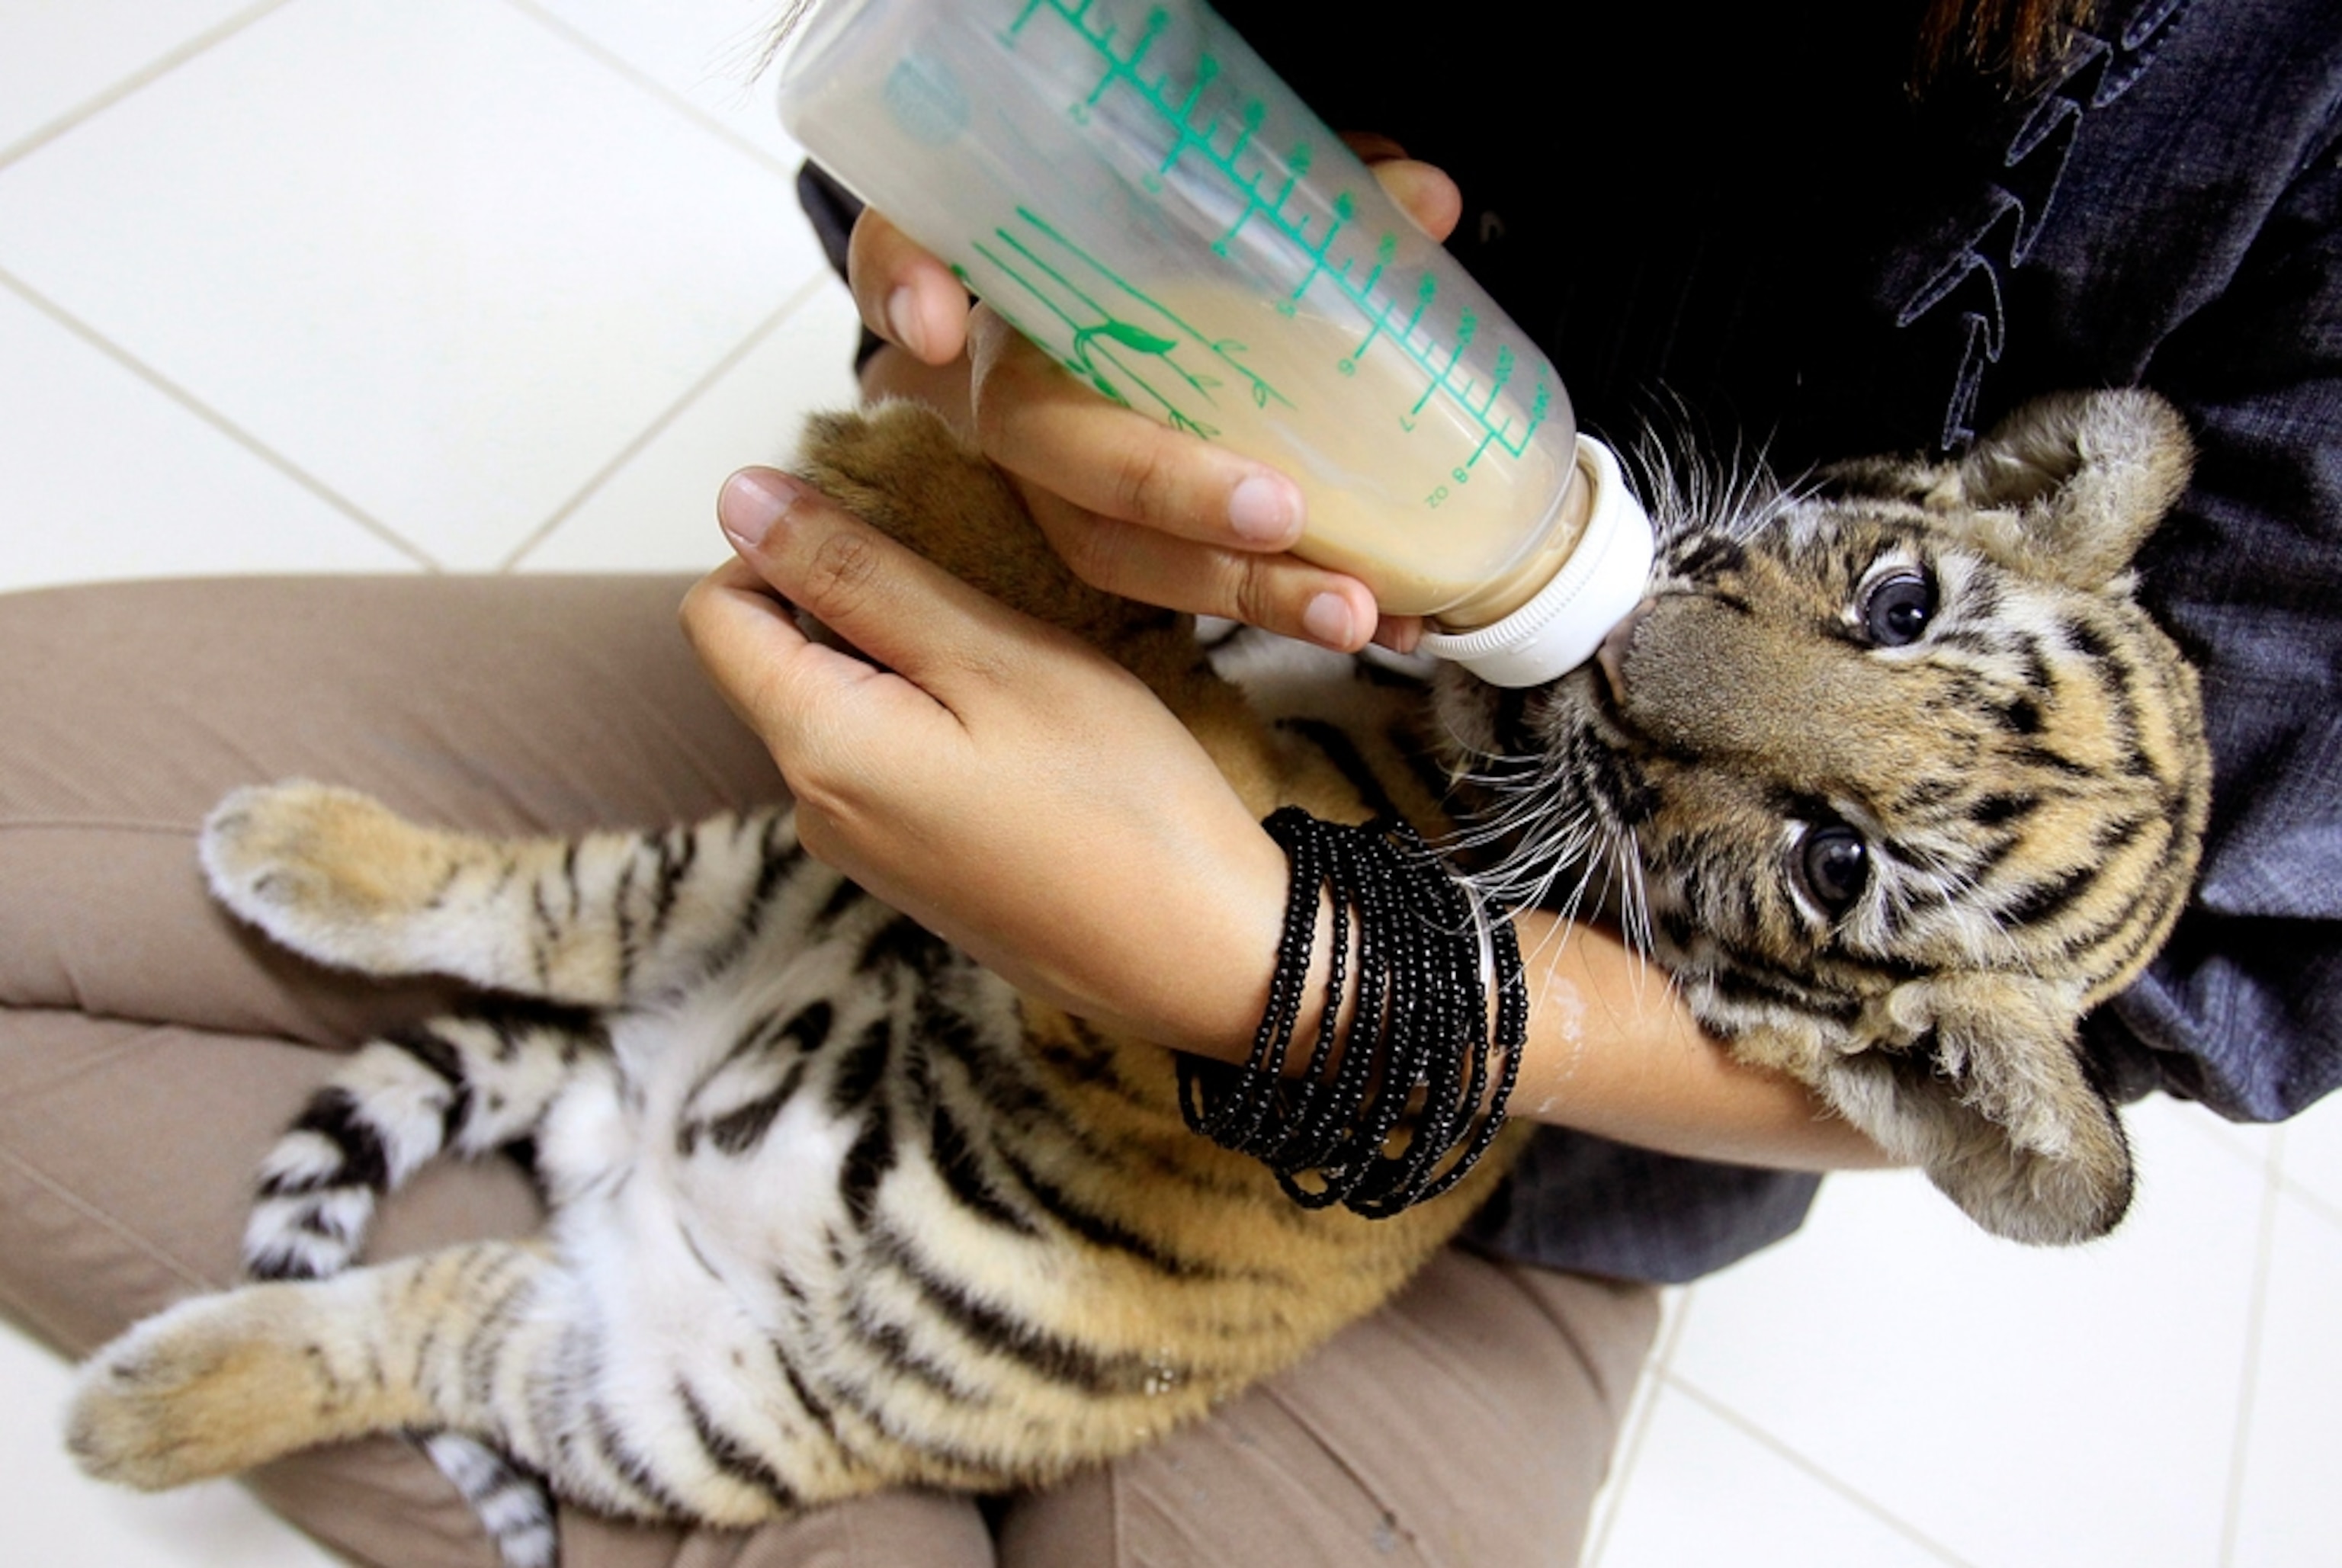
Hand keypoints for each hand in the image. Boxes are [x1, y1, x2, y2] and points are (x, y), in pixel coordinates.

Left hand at [681, 467, 1288, 1054]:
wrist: (1206, 959)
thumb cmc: (1119, 799)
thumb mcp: (995, 656)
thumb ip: (860, 575)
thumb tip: (738, 497)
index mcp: (816, 748)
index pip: (716, 611)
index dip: (789, 547)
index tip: (906, 540)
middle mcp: (812, 808)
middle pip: (782, 656)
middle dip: (866, 602)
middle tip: (993, 601)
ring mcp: (864, 849)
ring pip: (846, 704)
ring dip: (913, 659)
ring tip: (1024, 665)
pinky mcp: (915, 870)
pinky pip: (892, 759)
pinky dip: (943, 718)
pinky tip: (1030, 729)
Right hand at [846, 141, 1463, 652]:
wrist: (1105, 336)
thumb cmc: (1148, 253)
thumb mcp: (1211, 203)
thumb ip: (1304, 193)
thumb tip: (1426, 198)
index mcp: (1003, 270)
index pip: (900, 246)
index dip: (901, 277)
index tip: (932, 317)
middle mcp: (999, 381)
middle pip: (1038, 440)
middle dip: (1160, 481)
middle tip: (1276, 508)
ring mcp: (1036, 481)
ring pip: (1102, 544)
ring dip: (1234, 586)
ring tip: (1353, 609)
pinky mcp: (1098, 544)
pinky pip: (1176, 595)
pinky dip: (1287, 612)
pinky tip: (1385, 622)